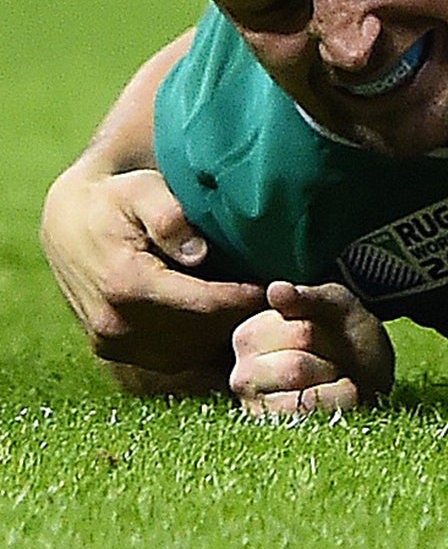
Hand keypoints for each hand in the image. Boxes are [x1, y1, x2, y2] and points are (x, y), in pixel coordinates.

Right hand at [40, 161, 266, 388]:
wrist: (69, 222)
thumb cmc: (116, 199)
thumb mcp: (142, 191)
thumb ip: (169, 216)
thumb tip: (198, 253)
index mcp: (126, 284)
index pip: (203, 304)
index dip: (245, 297)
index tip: (277, 286)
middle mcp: (115, 323)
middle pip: (199, 333)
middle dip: (241, 318)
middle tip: (278, 301)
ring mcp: (112, 342)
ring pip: (187, 352)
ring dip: (222, 335)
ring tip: (257, 310)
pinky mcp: (113, 349)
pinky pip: (169, 358)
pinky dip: (200, 345)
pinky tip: (224, 320)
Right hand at [228, 282, 393, 418]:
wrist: (369, 376)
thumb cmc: (347, 336)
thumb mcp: (338, 305)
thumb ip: (309, 296)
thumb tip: (276, 290)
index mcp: (250, 333)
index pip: (300, 334)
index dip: (327, 336)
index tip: (328, 335)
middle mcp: (242, 373)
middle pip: (297, 367)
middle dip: (330, 363)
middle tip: (334, 361)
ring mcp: (254, 408)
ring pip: (303, 398)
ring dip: (334, 386)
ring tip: (333, 380)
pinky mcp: (271, 434)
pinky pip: (310, 420)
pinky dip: (335, 406)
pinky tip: (334, 399)